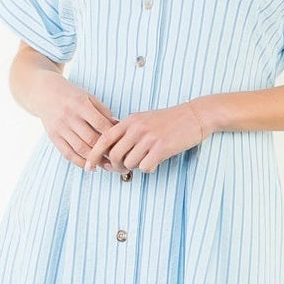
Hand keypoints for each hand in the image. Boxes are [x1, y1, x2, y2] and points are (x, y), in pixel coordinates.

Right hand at [34, 72, 127, 170]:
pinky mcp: (53, 136)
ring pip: (80, 149)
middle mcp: (69, 116)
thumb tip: (119, 126)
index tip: (123, 144)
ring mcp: (60, 127)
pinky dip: (80, 163)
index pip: (100, 124)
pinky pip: (68, 154)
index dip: (112, 137)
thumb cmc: (72, 96)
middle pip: (91, 139)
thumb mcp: (88, 97)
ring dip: (95, 160)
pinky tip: (91, 167)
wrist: (44, 93)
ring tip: (107, 166)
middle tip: (118, 159)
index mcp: (80, 104)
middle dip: (105, 151)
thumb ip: (103, 111)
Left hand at [81, 100, 210, 174]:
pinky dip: (149, 168)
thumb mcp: (144, 119)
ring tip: (146, 158)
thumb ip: (127, 131)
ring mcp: (149, 138)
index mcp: (129, 120)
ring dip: (136, 166)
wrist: (195, 115)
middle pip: (114, 155)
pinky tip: (156, 160)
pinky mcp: (161, 148)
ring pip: (130, 163)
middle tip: (122, 168)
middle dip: (116, 166)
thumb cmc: (169, 120)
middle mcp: (136, 128)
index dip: (93, 154)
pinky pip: (145, 167)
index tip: (89, 167)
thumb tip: (110, 151)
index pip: (104, 138)